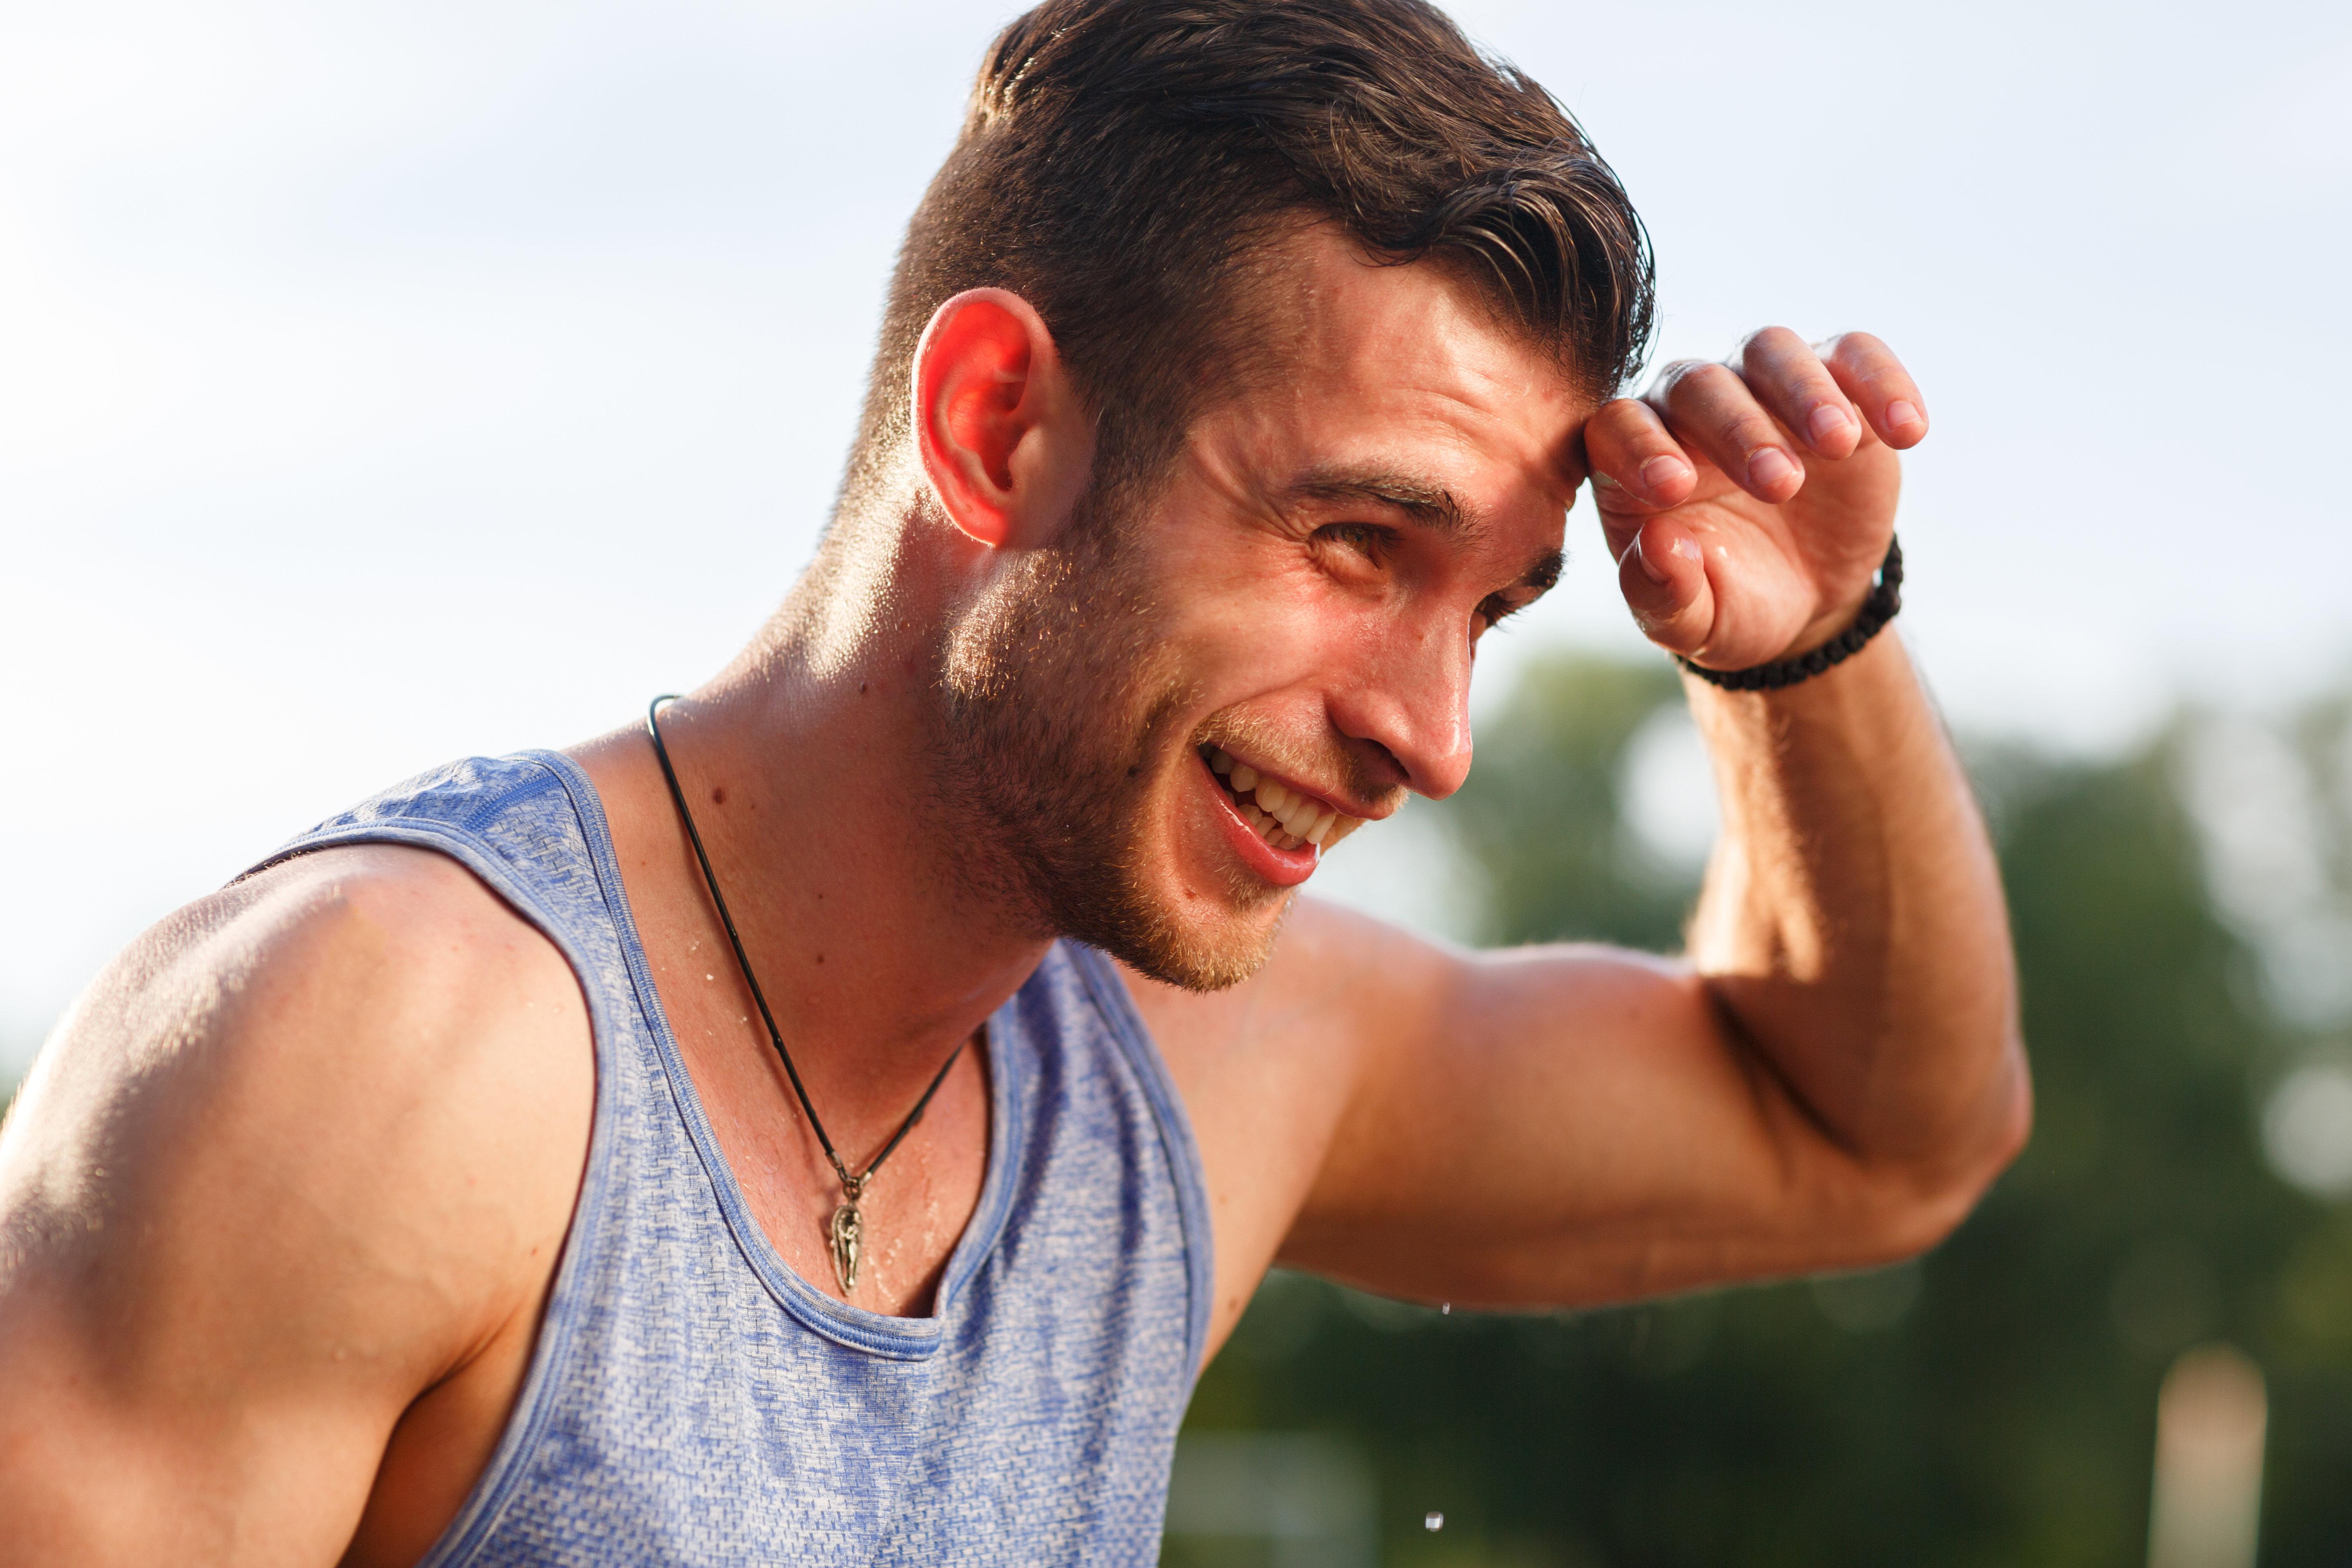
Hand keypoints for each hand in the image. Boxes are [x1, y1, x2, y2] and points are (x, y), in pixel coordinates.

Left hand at [1583, 329, 1926, 670]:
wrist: (1800, 600)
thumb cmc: (1727, 604)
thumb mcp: (1692, 622)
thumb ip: (1661, 593)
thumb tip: (1657, 544)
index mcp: (1634, 462)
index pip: (1619, 428)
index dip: (1641, 450)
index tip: (1675, 490)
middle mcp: (1687, 410)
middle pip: (1698, 385)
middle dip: (1738, 429)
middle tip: (1779, 485)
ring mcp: (1761, 389)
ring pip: (1771, 351)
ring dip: (1805, 393)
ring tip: (1839, 446)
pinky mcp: (1834, 386)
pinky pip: (1853, 356)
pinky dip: (1881, 382)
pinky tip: (1907, 431)